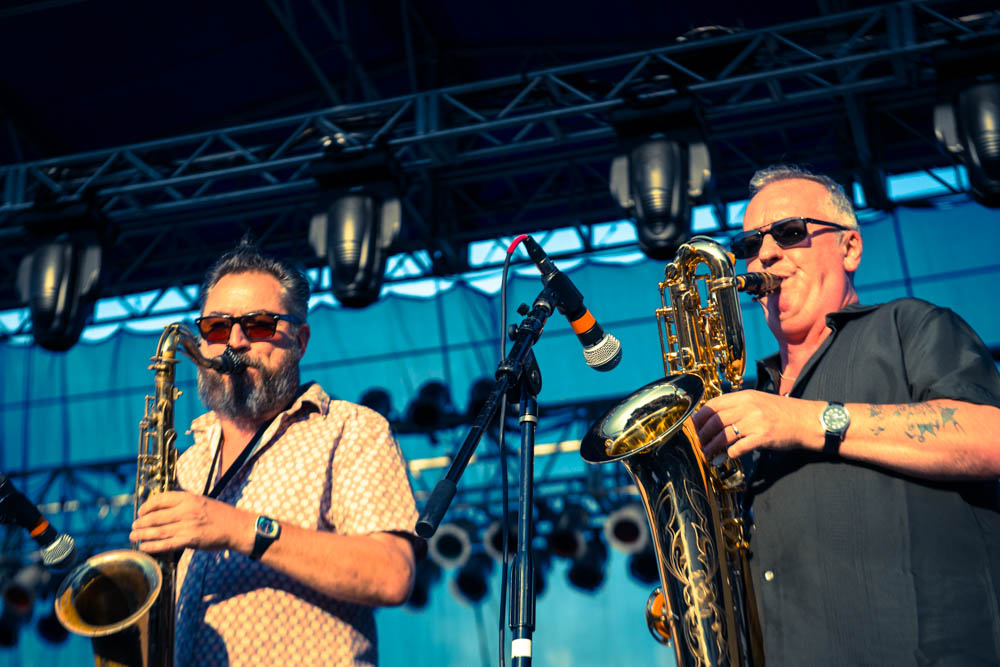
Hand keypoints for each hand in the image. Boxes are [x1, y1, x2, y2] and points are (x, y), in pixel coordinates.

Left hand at [130, 491, 246, 553]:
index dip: (147, 506)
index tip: (141, 512)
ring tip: (133, 536)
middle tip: (133, 527)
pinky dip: (153, 546)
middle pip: (156, 516)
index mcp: (189, 498)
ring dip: (143, 534)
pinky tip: (144, 547)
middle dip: (141, 522)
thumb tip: (163, 510)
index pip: (161, 499)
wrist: (236, 527)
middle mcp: (186, 510)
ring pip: (158, 530)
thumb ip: (184, 504)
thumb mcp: (201, 501)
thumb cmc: (219, 515)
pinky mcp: (190, 540)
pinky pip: (166, 544)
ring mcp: (187, 525)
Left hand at [692, 390, 815, 460]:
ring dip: (712, 446)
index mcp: (745, 396)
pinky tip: (727, 456)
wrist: (808, 420)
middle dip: (702, 434)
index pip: (714, 404)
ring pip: (723, 435)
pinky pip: (738, 447)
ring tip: (708, 453)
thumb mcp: (759, 401)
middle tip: (699, 443)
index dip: (700, 416)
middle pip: (715, 420)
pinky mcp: (763, 437)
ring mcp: (755, 422)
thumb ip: (739, 406)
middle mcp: (748, 407)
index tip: (694, 426)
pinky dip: (730, 454)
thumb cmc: (783, 412)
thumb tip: (716, 416)